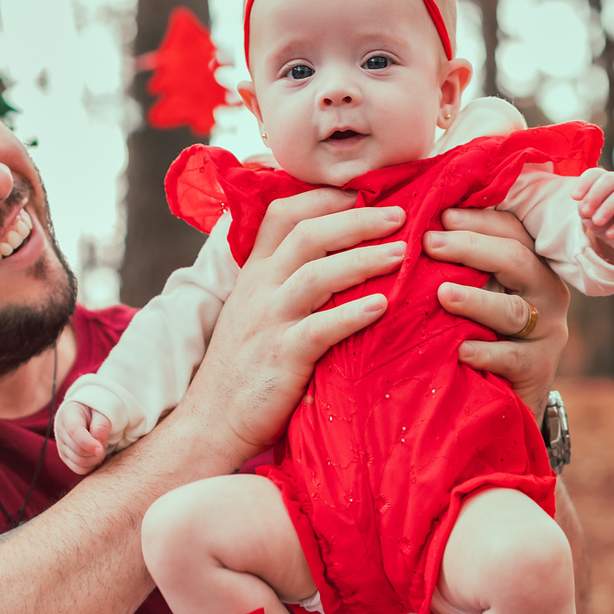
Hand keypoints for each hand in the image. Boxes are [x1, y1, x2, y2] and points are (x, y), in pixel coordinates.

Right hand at [55, 401, 111, 474]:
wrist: (85, 414)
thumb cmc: (95, 411)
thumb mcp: (101, 411)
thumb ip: (101, 425)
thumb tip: (98, 442)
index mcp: (68, 415)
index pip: (74, 432)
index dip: (88, 443)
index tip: (101, 449)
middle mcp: (60, 431)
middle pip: (78, 450)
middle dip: (97, 450)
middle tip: (105, 442)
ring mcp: (61, 446)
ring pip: (79, 462)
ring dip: (95, 459)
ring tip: (100, 447)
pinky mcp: (65, 457)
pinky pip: (79, 469)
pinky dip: (91, 466)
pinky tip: (95, 456)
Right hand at [181, 188, 408, 463]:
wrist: (211, 421)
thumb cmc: (244, 369)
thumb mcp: (253, 313)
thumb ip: (283, 284)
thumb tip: (334, 261)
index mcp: (254, 274)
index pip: (282, 214)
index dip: (324, 198)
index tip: (363, 192)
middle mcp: (260, 289)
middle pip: (308, 234)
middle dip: (358, 219)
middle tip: (400, 215)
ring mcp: (269, 321)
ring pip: (317, 273)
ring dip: (364, 259)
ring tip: (402, 253)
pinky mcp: (282, 356)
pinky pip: (320, 327)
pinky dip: (353, 313)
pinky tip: (383, 306)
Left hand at [424, 206, 568, 422]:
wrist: (510, 395)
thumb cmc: (484, 333)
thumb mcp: (480, 292)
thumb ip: (461, 264)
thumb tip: (418, 228)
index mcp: (531, 265)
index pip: (511, 231)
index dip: (478, 220)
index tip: (441, 216)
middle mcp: (546, 291)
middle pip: (515, 259)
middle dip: (470, 249)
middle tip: (429, 243)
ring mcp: (547, 330)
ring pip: (514, 310)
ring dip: (477, 300)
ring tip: (443, 294)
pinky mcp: (540, 367)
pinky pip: (513, 357)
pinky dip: (486, 353)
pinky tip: (461, 350)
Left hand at [572, 168, 613, 262]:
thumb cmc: (605, 222)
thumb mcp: (589, 217)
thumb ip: (584, 209)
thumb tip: (584, 207)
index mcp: (607, 183)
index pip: (596, 173)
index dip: (584, 182)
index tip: (574, 197)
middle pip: (611, 179)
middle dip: (596, 194)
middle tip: (586, 211)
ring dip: (607, 208)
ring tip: (597, 222)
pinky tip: (610, 234)